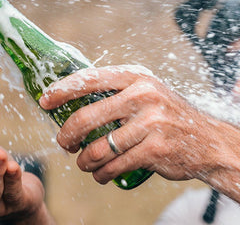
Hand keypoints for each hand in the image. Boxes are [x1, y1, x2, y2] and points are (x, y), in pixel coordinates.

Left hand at [39, 66, 239, 186]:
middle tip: (64, 143)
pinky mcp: (155, 150)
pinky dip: (101, 174)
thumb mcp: (144, 91)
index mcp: (134, 77)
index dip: (62, 90)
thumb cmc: (165, 114)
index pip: (88, 79)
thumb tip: (69, 100)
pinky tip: (100, 174)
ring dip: (84, 160)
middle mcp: (142, 96)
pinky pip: (114, 166)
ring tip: (84, 162)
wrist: (207, 140)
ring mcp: (151, 123)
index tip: (44, 101)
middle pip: (86, 117)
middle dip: (67, 135)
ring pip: (98, 148)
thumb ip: (114, 93)